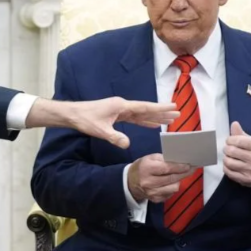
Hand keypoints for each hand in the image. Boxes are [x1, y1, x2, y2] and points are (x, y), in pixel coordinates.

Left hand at [27, 97, 179, 148]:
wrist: (73, 114)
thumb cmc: (85, 120)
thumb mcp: (100, 131)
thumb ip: (114, 137)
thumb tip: (127, 144)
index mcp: (121, 106)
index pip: (145, 108)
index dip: (160, 109)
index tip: (173, 107)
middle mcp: (122, 106)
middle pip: (146, 109)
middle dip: (162, 112)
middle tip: (178, 113)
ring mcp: (119, 110)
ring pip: (141, 114)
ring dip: (154, 117)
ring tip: (169, 119)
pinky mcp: (116, 114)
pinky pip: (134, 118)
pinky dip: (144, 121)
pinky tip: (151, 124)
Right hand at [127, 153, 192, 202]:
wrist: (129, 183)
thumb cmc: (141, 168)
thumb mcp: (149, 158)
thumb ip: (164, 158)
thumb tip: (179, 160)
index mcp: (146, 169)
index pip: (166, 168)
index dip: (179, 167)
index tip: (189, 165)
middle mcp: (148, 182)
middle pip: (172, 179)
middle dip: (184, 173)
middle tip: (191, 169)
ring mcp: (152, 193)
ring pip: (173, 188)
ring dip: (178, 181)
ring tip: (178, 176)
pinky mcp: (155, 199)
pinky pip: (170, 194)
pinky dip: (172, 187)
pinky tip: (170, 183)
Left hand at [223, 121, 250, 189]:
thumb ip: (242, 134)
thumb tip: (234, 124)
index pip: (238, 140)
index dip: (230, 140)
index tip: (229, 141)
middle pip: (231, 151)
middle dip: (227, 149)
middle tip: (228, 149)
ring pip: (228, 162)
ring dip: (226, 158)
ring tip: (229, 157)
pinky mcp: (246, 180)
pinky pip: (229, 172)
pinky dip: (226, 168)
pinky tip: (230, 165)